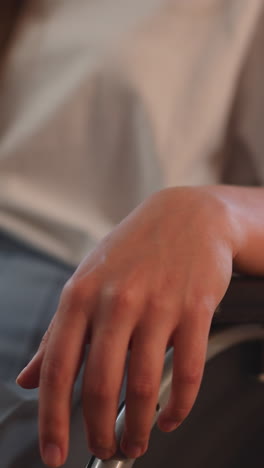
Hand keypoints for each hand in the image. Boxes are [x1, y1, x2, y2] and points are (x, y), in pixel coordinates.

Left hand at [16, 186, 240, 466]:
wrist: (186, 217)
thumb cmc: (133, 250)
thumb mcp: (86, 281)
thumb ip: (57, 333)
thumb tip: (29, 379)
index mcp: (81, 294)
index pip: (57, 367)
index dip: (52, 419)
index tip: (54, 454)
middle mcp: (116, 299)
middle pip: (101, 384)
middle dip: (100, 431)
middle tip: (105, 448)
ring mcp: (158, 303)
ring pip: (144, 384)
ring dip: (140, 427)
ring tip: (137, 441)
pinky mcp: (195, 307)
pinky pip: (186, 370)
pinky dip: (179, 405)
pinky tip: (171, 416)